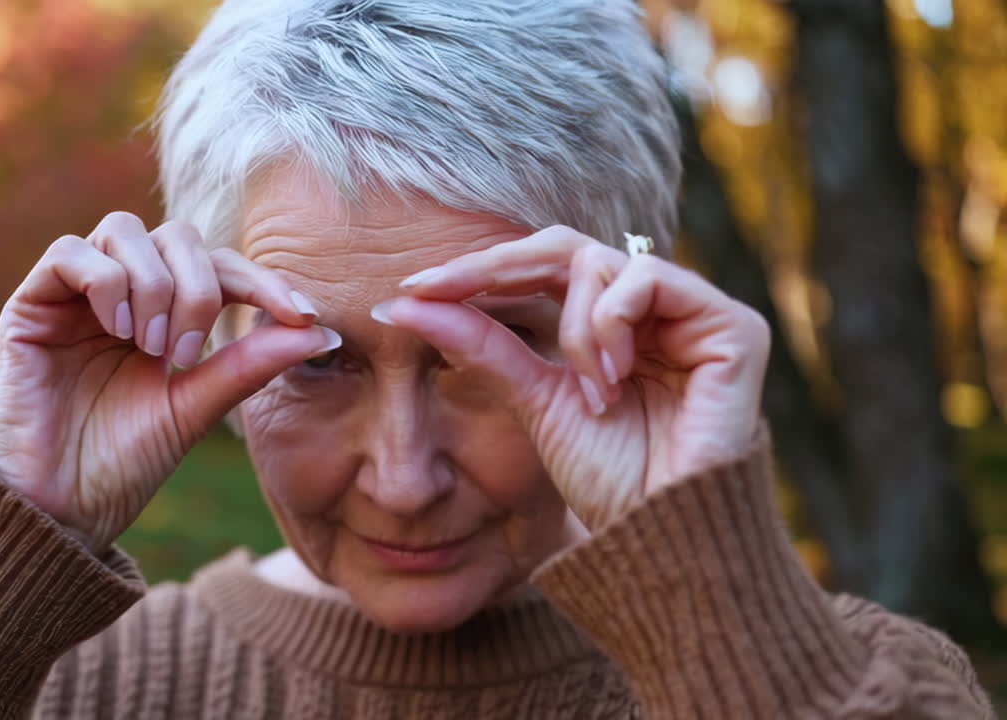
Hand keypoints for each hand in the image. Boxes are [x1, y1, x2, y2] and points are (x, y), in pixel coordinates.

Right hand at [0, 212, 339, 550]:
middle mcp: (122, 294)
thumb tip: (322, 331)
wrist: (63, 508)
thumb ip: (250, 364)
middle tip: (185, 354)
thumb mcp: (198, 407)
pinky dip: (105, 282)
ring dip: (153, 286)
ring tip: (150, 348)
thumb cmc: (126, 463)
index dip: (263, 281)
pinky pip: (70, 252)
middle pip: (177, 235)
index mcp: (166, 315)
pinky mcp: (30, 305)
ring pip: (125, 230)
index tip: (301, 315)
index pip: (220, 267)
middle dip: (198, 287)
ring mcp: (75, 295)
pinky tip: (117, 332)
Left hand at [377, 225, 769, 530]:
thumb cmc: (607, 479)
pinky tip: (613, 375)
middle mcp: (650, 311)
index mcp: (607, 326)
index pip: (540, 269)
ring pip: (603, 261)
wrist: (660, 537)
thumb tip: (405, 305)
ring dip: (575, 324)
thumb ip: (481, 346)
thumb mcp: (532, 400)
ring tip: (587, 387)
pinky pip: (652, 279)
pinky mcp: (731, 326)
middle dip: (498, 266)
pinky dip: (615, 319)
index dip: (480, 270)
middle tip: (442, 286)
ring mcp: (692, 314)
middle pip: (565, 248)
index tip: (414, 288)